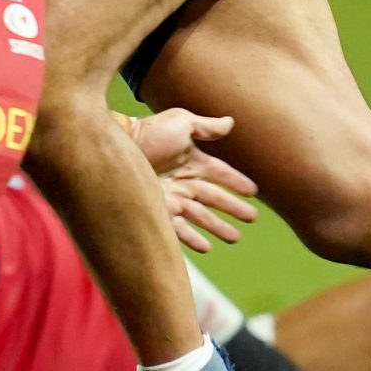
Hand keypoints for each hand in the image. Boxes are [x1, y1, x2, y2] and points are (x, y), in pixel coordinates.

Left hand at [122, 108, 258, 253]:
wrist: (117, 148)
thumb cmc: (150, 132)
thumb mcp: (181, 122)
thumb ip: (206, 126)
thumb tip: (231, 122)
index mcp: (191, 161)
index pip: (220, 174)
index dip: (237, 182)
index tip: (253, 192)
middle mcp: (183, 182)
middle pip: (214, 199)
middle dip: (233, 208)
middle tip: (251, 218)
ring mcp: (171, 199)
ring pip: (201, 217)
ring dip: (218, 227)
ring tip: (234, 238)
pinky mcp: (157, 213)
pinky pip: (179, 230)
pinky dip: (193, 239)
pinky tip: (206, 247)